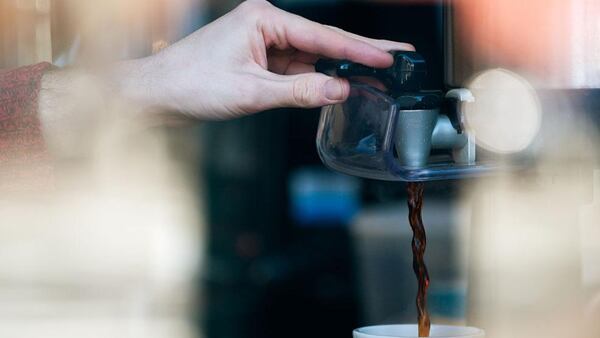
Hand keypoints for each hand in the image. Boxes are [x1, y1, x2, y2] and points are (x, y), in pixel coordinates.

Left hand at [120, 0, 413, 119]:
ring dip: (338, 69)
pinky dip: (314, 80)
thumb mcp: (251, 92)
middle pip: (321, 41)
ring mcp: (261, 43)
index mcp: (263, 18)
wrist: (157, 96)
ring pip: (309, 57)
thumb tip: (340, 90)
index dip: (358, 50)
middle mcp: (265, 24)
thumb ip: (300, 91)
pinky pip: (294, 70)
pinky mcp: (257, 60)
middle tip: (396, 53)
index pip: (321, 36)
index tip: (388, 57)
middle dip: (358, 51)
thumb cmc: (192, 84)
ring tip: (376, 73)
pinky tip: (336, 86)